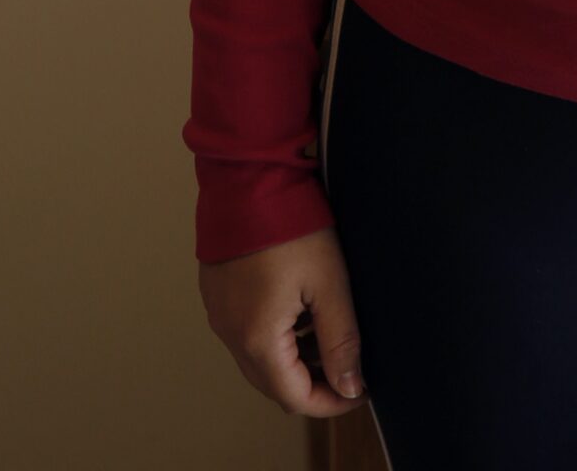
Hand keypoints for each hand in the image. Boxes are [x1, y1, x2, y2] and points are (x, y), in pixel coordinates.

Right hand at [198, 227, 367, 419]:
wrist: (249, 174)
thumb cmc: (291, 224)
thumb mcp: (330, 282)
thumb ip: (342, 339)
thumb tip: (350, 386)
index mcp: (257, 338)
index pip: (294, 397)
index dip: (330, 401)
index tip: (359, 389)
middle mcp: (230, 333)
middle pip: (273, 383)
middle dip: (312, 383)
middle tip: (348, 366)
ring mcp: (219, 313)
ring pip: (258, 359)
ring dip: (293, 359)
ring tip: (328, 332)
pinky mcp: (216, 292)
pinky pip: (245, 331)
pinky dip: (274, 335)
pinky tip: (299, 309)